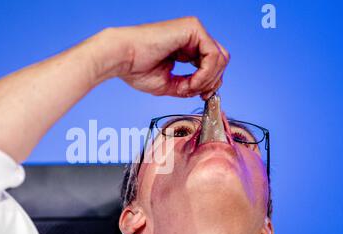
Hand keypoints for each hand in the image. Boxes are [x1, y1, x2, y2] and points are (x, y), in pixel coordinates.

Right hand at [105, 17, 229, 99]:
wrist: (122, 58)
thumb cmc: (137, 69)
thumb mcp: (169, 84)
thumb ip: (189, 86)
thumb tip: (206, 91)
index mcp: (185, 47)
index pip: (211, 64)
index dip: (211, 83)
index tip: (203, 97)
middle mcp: (192, 37)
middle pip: (220, 60)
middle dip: (212, 82)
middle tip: (199, 94)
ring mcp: (193, 30)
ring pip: (220, 58)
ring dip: (207, 80)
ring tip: (188, 88)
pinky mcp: (193, 28)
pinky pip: (213, 55)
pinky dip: (205, 74)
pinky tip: (191, 82)